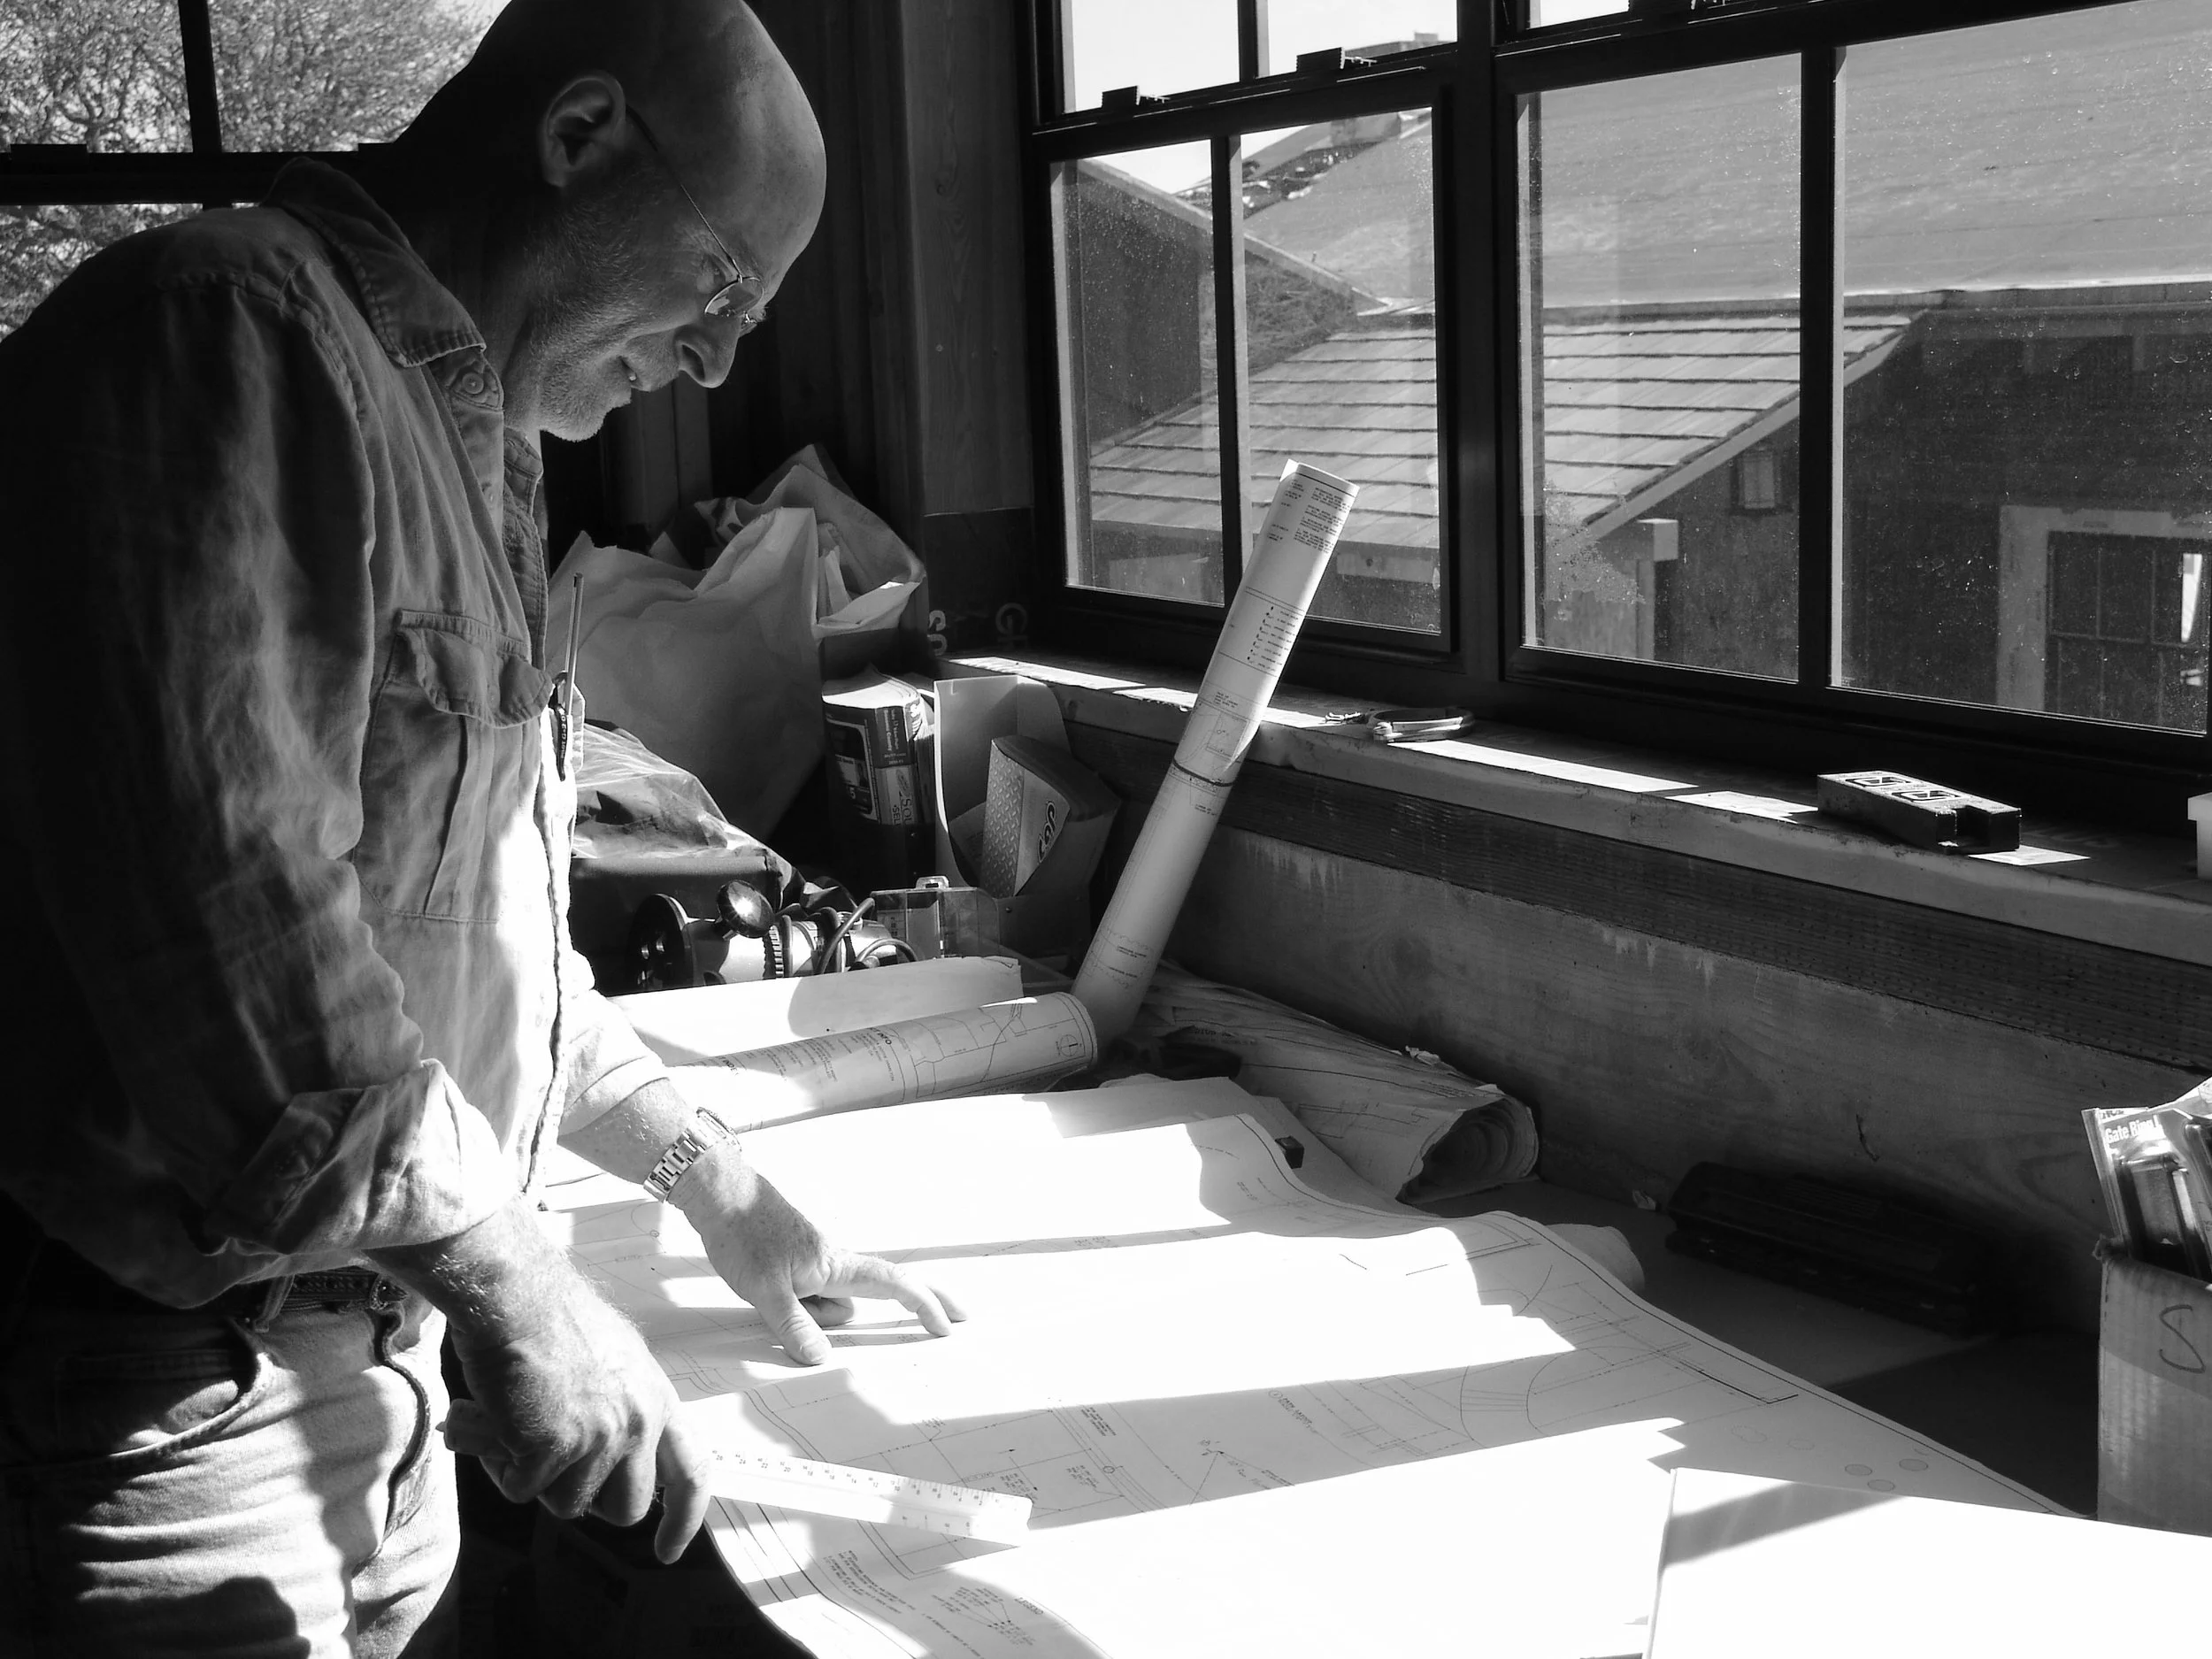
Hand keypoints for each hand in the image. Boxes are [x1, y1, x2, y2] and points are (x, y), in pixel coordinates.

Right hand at [375, 1201, 710, 1561]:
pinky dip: (499, 1462)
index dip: (683, 1518)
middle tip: (543, 1458)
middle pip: (623, 1507)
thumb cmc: (549, 1314)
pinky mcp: (556, 1449)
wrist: (513, 1291)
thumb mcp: (611, 1358)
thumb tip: (597, 1460)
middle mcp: (639, 1422)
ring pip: (565, 1502)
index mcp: (656, 1397)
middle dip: (581, 1495)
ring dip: (531, 1473)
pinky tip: (491, 1417)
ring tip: (511, 1418)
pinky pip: (521, 1488)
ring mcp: (601, 1438)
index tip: (668, 1550)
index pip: (692, 1472)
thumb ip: (616, 1408)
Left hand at [689, 1165, 964, 1365]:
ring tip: (764, 1291)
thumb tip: (821, 1358)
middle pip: (872, 1293)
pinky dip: (802, 1307)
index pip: (891, 1285)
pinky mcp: (795, 1260)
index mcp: (834, 1265)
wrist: (720, 1195)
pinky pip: (810, 1292)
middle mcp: (832, 1261)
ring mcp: (815, 1260)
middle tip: (952, 1321)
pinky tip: (768, 1296)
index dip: (922, 1305)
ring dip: (812, 1314)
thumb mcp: (764, 1291)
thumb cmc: (743, 1235)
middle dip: (914, 1304)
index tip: (945, 1325)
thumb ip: (794, 1326)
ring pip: (829, 1300)